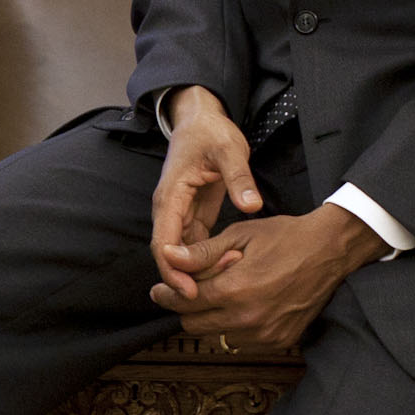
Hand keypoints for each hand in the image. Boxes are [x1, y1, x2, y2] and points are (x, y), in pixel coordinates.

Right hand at [148, 86, 264, 306]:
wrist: (201, 120)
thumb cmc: (210, 132)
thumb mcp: (228, 150)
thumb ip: (239, 178)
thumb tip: (251, 205)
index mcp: (169, 197)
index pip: (162, 243)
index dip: (173, 271)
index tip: (190, 292)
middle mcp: (169, 210)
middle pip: (171, 255)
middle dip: (188, 278)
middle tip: (219, 293)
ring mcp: (179, 215)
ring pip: (182, 254)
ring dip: (200, 271)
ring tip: (229, 282)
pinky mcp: (192, 217)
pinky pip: (194, 247)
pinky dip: (207, 260)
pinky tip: (229, 269)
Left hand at [150, 205, 383, 353]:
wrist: (330, 250)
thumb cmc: (284, 237)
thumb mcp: (239, 235)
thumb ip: (201, 253)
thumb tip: (168, 257)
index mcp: (235, 290)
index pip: (184, 302)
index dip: (166, 296)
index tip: (158, 291)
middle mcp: (248, 319)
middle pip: (194, 326)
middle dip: (187, 308)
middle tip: (190, 291)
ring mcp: (265, 335)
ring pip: (217, 336)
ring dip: (213, 319)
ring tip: (226, 293)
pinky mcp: (279, 342)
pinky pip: (242, 341)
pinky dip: (237, 327)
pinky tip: (246, 304)